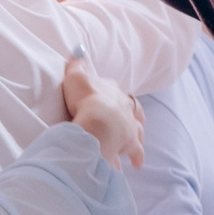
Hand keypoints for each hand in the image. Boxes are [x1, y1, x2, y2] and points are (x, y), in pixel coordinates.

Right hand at [62, 51, 144, 168]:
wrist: (98, 121)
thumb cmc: (86, 98)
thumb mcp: (77, 76)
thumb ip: (77, 64)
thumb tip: (78, 49)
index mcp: (114, 92)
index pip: (114, 90)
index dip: (111, 94)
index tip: (108, 97)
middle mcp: (126, 109)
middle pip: (132, 111)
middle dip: (130, 116)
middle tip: (127, 124)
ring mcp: (130, 127)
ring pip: (137, 132)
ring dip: (136, 138)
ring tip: (134, 145)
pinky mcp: (130, 144)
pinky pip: (135, 153)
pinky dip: (136, 158)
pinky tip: (135, 165)